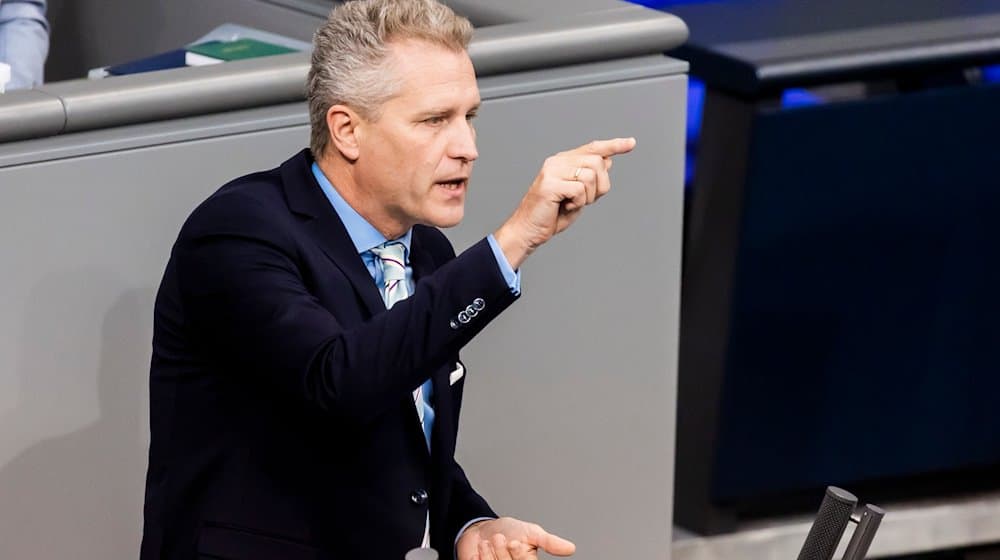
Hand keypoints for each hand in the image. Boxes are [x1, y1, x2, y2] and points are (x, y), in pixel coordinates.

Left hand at [456, 517, 575, 559]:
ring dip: (490, 553)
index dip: (518, 554)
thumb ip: (549, 542)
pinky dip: (479, 557)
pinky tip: (481, 550)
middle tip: (499, 538)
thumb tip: (571, 548)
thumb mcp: (531, 532)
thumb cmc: (508, 531)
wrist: (482, 529)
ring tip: (489, 542)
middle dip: (502, 552)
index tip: (514, 541)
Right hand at [493, 137, 636, 268]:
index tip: (631, 143)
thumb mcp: (578, 194)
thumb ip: (590, 177)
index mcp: (563, 161)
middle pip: (597, 162)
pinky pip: (579, 190)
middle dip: (600, 185)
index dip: (614, 145)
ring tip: (572, 203)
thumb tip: (607, 161)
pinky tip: (566, 207)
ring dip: (588, 196)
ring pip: (590, 176)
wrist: (528, 230)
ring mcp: (552, 171)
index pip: (593, 148)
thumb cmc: (552, 214)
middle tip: (585, 200)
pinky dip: (578, 203)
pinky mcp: (550, 184)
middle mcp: (557, 162)